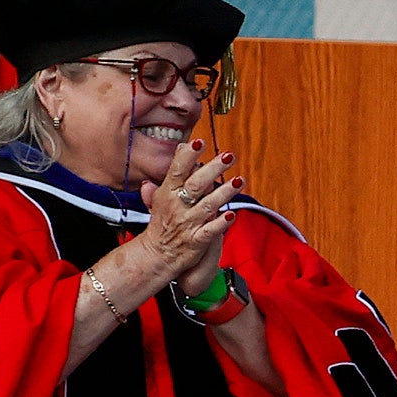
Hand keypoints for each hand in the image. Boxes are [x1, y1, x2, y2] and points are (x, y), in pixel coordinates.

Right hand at [139, 146, 244, 288]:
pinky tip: (231, 215)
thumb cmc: (163, 221)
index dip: (188, 156)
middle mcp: (176, 206)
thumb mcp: (162, 196)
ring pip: (207, 206)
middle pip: (195, 184)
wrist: (156, 254)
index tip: (199, 142)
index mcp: (167, 193)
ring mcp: (187, 224)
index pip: (177, 170)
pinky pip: (209, 231)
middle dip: (213, 169)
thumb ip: (175, 173)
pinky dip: (220, 224)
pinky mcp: (196, 241)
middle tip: (229, 155)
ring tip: (239, 181)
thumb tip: (182, 147)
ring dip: (223, 193)